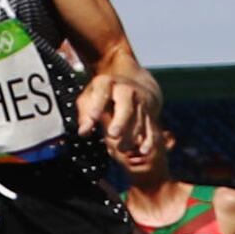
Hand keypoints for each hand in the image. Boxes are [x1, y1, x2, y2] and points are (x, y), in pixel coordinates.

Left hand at [77, 54, 165, 171]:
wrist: (134, 84)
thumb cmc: (105, 94)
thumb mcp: (91, 96)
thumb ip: (85, 113)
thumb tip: (84, 132)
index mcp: (107, 83)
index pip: (102, 93)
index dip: (97, 105)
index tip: (93, 117)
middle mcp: (127, 90)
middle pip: (125, 107)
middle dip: (120, 121)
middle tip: (113, 135)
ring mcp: (141, 102)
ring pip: (138, 121)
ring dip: (130, 136)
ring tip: (121, 148)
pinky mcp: (150, 113)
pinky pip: (151, 128)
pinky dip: (149, 140)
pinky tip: (144, 150)